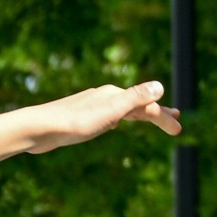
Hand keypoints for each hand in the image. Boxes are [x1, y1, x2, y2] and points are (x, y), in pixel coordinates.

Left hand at [46, 81, 180, 143]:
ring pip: (123, 109)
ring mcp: (91, 106)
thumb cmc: (75, 122)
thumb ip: (135, 99)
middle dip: (157, 112)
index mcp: (114, 95)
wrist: (38, 128)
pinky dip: (121, 118)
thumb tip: (160, 86)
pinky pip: (108, 116)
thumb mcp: (110, 112)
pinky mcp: (79, 117)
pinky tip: (116, 124)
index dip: (164, 117)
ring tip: (151, 119)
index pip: (147, 105)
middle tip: (176, 119)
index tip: (179, 130)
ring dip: (140, 113)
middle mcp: (104, 96)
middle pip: (138, 104)